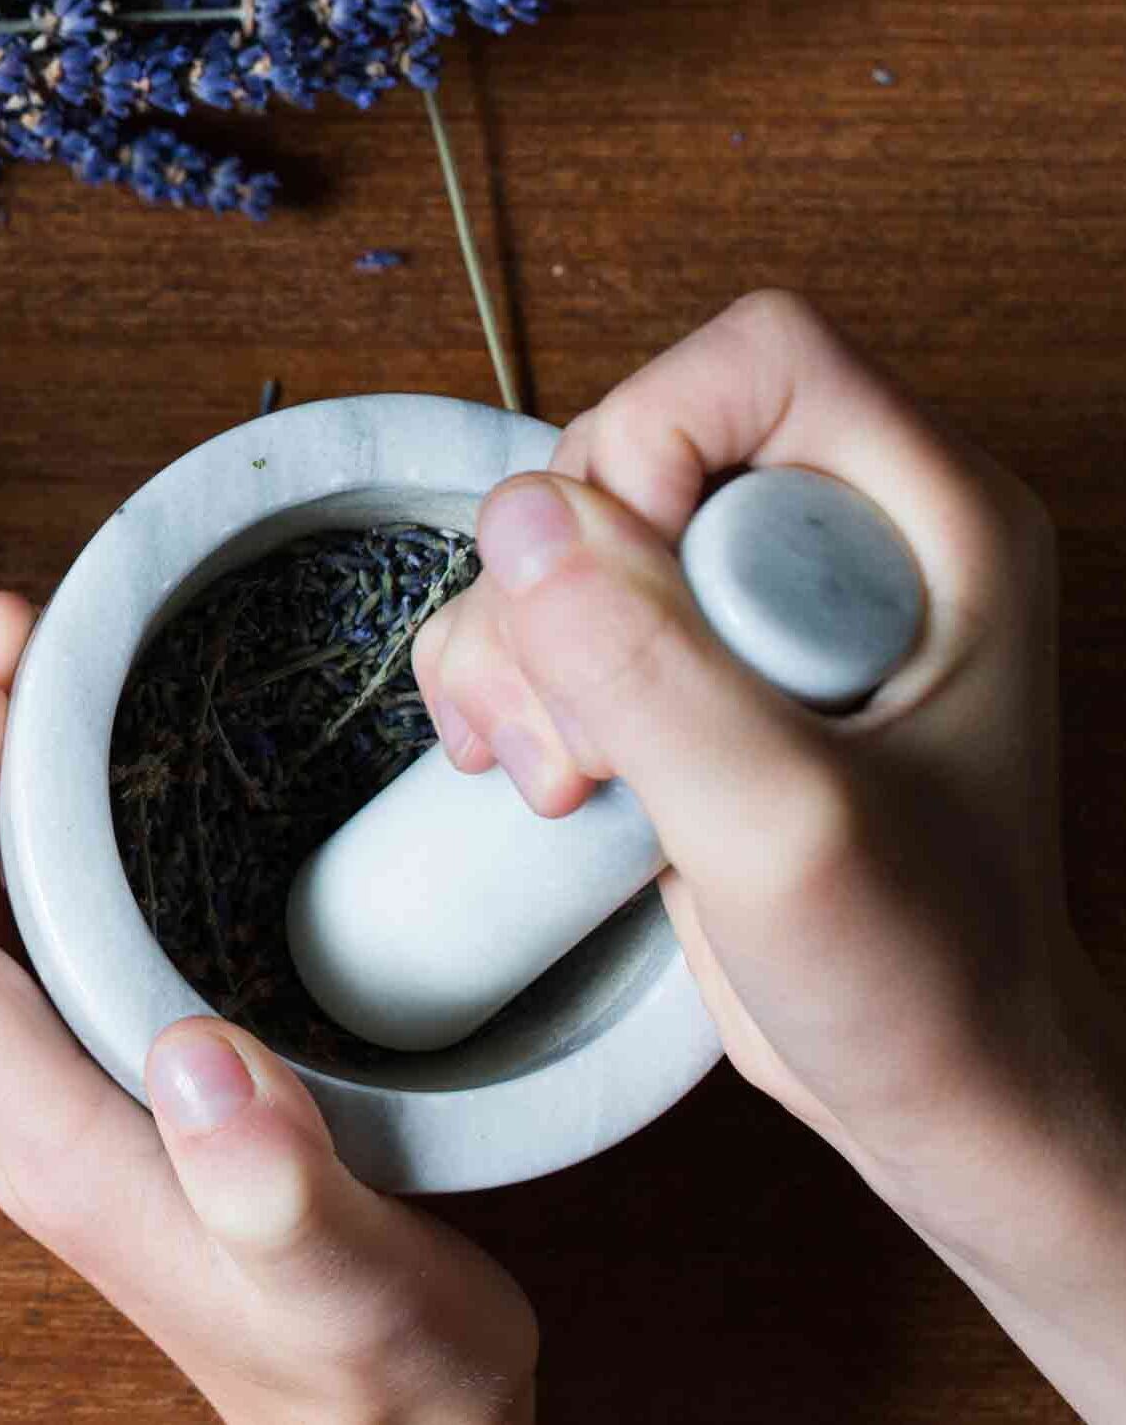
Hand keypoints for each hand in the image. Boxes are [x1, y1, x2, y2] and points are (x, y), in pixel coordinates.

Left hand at [0, 592, 537, 1424]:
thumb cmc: (376, 1386)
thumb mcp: (348, 1289)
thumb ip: (269, 1191)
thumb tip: (194, 1057)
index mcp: (58, 1146)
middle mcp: (39, 1119)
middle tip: (9, 631)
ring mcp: (75, 1107)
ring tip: (34, 671)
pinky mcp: (124, 1099)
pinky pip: (46, 943)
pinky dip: (53, 845)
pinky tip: (103, 789)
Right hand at [414, 290, 1125, 1413]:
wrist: (931, 1082)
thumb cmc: (921, 972)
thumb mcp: (782, 827)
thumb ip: (652, 668)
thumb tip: (523, 520)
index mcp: (936, 524)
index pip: (754, 359)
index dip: (650, 445)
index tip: (624, 595)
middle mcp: (842, 539)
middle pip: (624, 442)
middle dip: (557, 585)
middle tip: (581, 732)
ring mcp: (756, 604)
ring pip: (560, 533)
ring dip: (512, 647)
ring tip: (562, 775)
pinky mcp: (688, 669)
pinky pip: (541, 610)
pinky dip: (504, 684)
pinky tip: (553, 779)